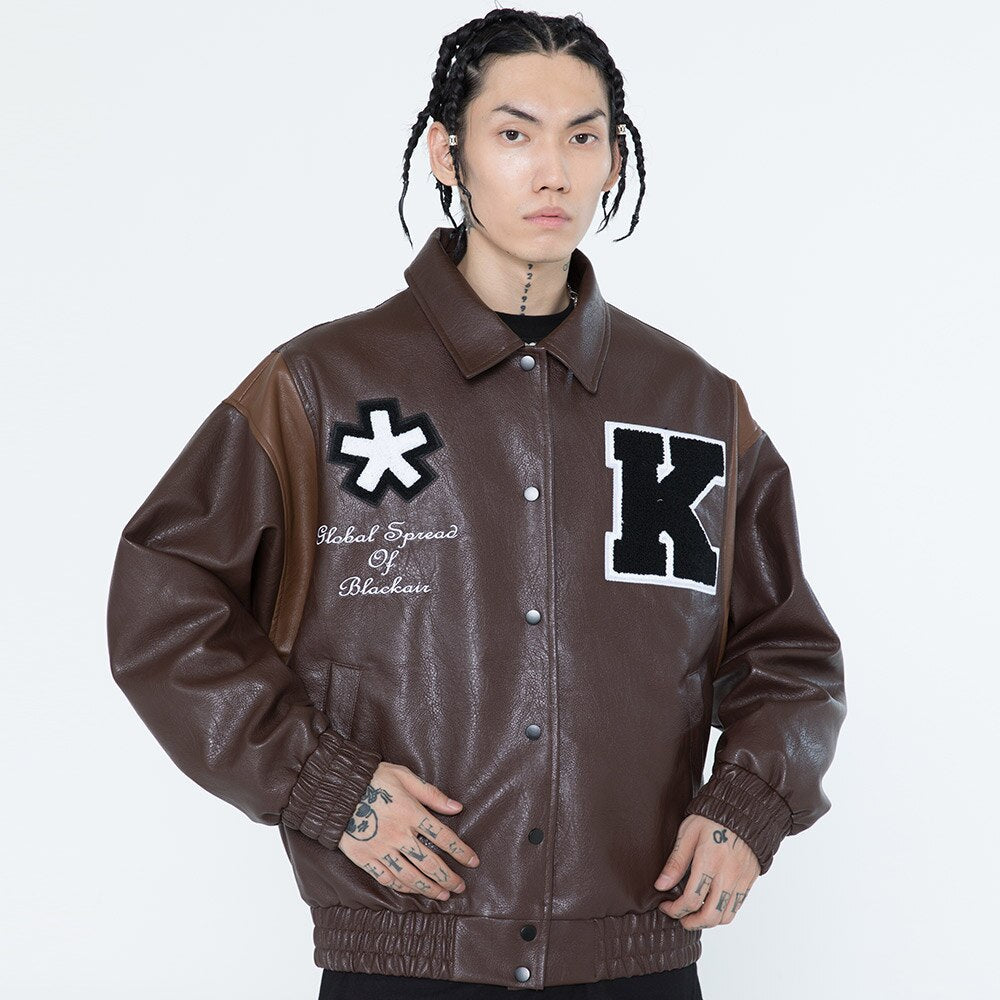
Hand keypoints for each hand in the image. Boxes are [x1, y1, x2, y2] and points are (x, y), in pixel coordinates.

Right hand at [337, 761, 479, 901]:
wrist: (336, 789)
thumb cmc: (373, 778)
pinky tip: (411, 890)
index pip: (443, 836)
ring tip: (442, 895)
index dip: (461, 851)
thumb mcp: (404, 776)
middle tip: (460, 887)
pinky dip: (401, 887)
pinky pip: (386, 877)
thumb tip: (457, 807)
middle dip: (448, 877)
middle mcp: (398, 834)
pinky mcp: (364, 857)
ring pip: (410, 875)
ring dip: (428, 887)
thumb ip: (431, 794)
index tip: (473, 862)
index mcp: (411, 813)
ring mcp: (381, 848)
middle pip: (429, 862)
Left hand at [652, 813, 760, 929]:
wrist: (744, 810)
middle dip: (690, 922)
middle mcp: (727, 875)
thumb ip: (676, 862)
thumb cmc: (713, 817)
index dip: (674, 909)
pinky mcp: (748, 882)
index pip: (691, 900)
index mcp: (709, 862)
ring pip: (725, 917)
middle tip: (679, 917)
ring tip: (693, 914)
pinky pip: (736, 908)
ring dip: (707, 922)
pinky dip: (722, 914)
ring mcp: (740, 881)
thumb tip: (661, 885)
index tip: (665, 905)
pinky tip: (710, 905)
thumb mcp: (688, 833)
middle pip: (709, 916)